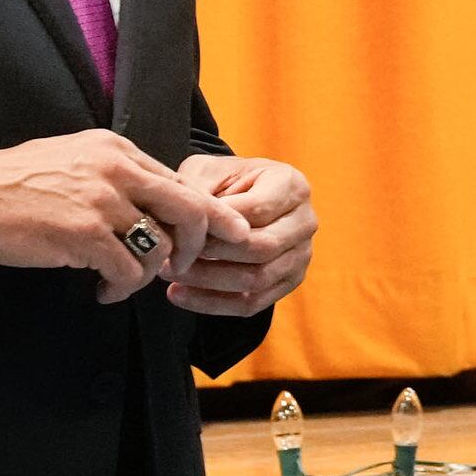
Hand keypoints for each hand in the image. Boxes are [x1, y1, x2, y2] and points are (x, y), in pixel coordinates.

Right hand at [0, 131, 217, 302]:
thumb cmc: (12, 182)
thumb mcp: (73, 160)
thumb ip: (115, 176)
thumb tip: (153, 205)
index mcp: (118, 150)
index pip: (181, 183)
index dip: (201, 218)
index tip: (209, 241)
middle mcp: (117, 169)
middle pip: (192, 210)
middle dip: (198, 246)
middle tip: (181, 268)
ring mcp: (102, 201)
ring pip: (161, 247)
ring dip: (148, 274)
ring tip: (122, 282)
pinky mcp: (83, 233)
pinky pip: (128, 271)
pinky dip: (121, 288)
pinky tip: (103, 291)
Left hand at [169, 155, 316, 316]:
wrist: (241, 197)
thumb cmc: (223, 181)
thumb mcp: (208, 171)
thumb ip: (200, 192)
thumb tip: (190, 224)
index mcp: (291, 185)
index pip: (257, 211)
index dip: (217, 224)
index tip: (181, 230)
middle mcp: (305, 221)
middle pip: (263, 248)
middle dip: (212, 256)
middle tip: (171, 256)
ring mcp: (301, 255)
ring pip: (257, 279)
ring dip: (208, 281)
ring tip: (170, 274)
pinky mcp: (289, 282)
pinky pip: (253, 303)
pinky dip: (213, 303)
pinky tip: (178, 294)